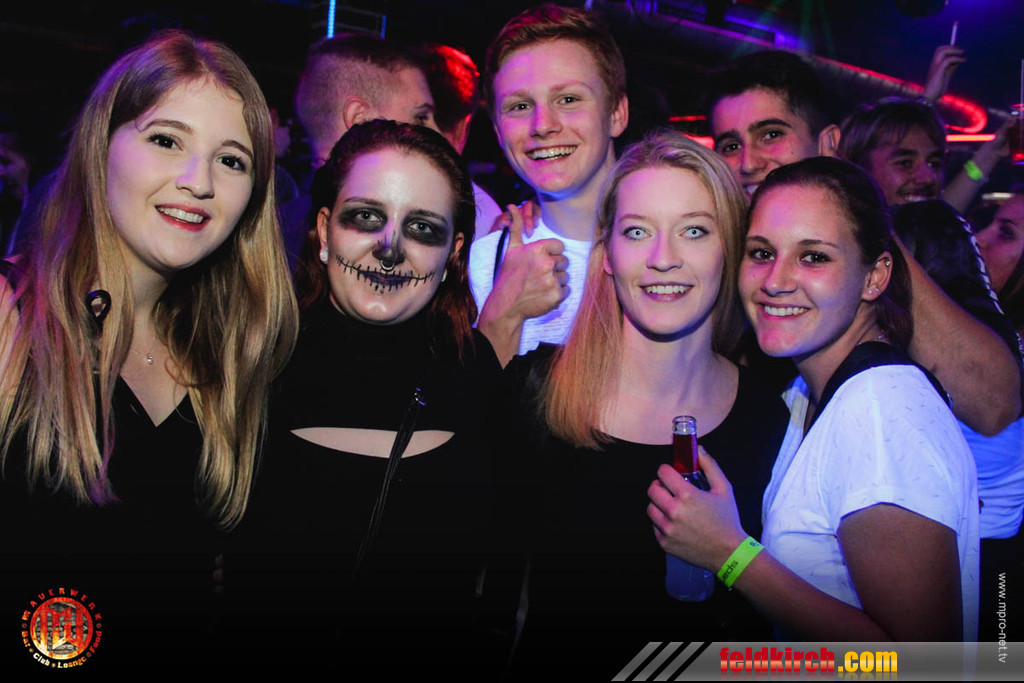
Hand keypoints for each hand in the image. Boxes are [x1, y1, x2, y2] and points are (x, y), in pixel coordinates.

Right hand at [477, 204, 568, 363]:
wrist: (506, 305)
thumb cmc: (508, 275)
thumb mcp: (511, 249)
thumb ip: (516, 226)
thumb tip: (511, 206)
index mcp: (537, 249)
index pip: (559, 246)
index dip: (552, 253)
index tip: (541, 261)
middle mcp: (546, 263)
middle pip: (564, 261)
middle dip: (554, 268)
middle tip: (539, 275)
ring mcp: (552, 280)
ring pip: (565, 276)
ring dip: (556, 281)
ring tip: (540, 285)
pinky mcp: (556, 296)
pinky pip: (566, 290)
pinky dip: (558, 293)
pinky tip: (544, 294)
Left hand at [647, 449, 746, 570]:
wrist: (729, 552)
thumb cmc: (727, 520)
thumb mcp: (724, 489)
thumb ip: (710, 466)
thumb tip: (698, 450)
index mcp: (687, 495)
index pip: (662, 472)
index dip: (666, 470)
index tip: (671, 474)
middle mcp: (673, 511)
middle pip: (652, 489)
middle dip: (659, 486)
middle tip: (669, 489)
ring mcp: (667, 529)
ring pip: (651, 508)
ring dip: (658, 504)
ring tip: (672, 506)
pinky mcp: (664, 543)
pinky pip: (654, 526)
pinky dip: (661, 522)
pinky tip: (675, 523)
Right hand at [923, 44, 965, 101]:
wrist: (930, 97)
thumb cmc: (936, 90)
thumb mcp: (946, 77)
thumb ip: (951, 69)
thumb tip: (958, 62)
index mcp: (934, 66)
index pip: (940, 52)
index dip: (949, 49)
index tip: (958, 51)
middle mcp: (933, 64)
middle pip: (940, 49)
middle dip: (951, 47)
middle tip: (961, 50)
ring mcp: (935, 67)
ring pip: (943, 51)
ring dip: (954, 50)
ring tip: (962, 53)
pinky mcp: (939, 70)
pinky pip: (948, 60)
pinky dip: (957, 58)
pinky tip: (963, 61)